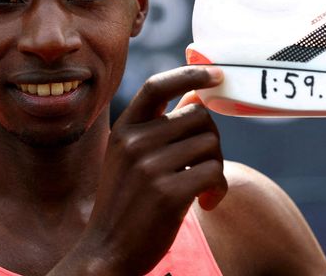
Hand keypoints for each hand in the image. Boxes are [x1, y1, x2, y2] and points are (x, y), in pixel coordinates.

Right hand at [64, 66, 226, 274]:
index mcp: (124, 129)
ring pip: (210, 144)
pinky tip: (206, 203)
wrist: (107, 252)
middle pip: (199, 116)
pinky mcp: (169, 193)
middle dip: (212, 140)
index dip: (190, 74)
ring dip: (216, 167)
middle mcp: (134, 142)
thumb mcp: (131, 158)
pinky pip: (214, 173)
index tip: (216, 73)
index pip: (158, 85)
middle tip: (205, 166)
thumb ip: (160, 127)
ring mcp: (150, 167)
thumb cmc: (126, 203)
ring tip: (203, 189)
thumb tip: (199, 96)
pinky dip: (218, 189)